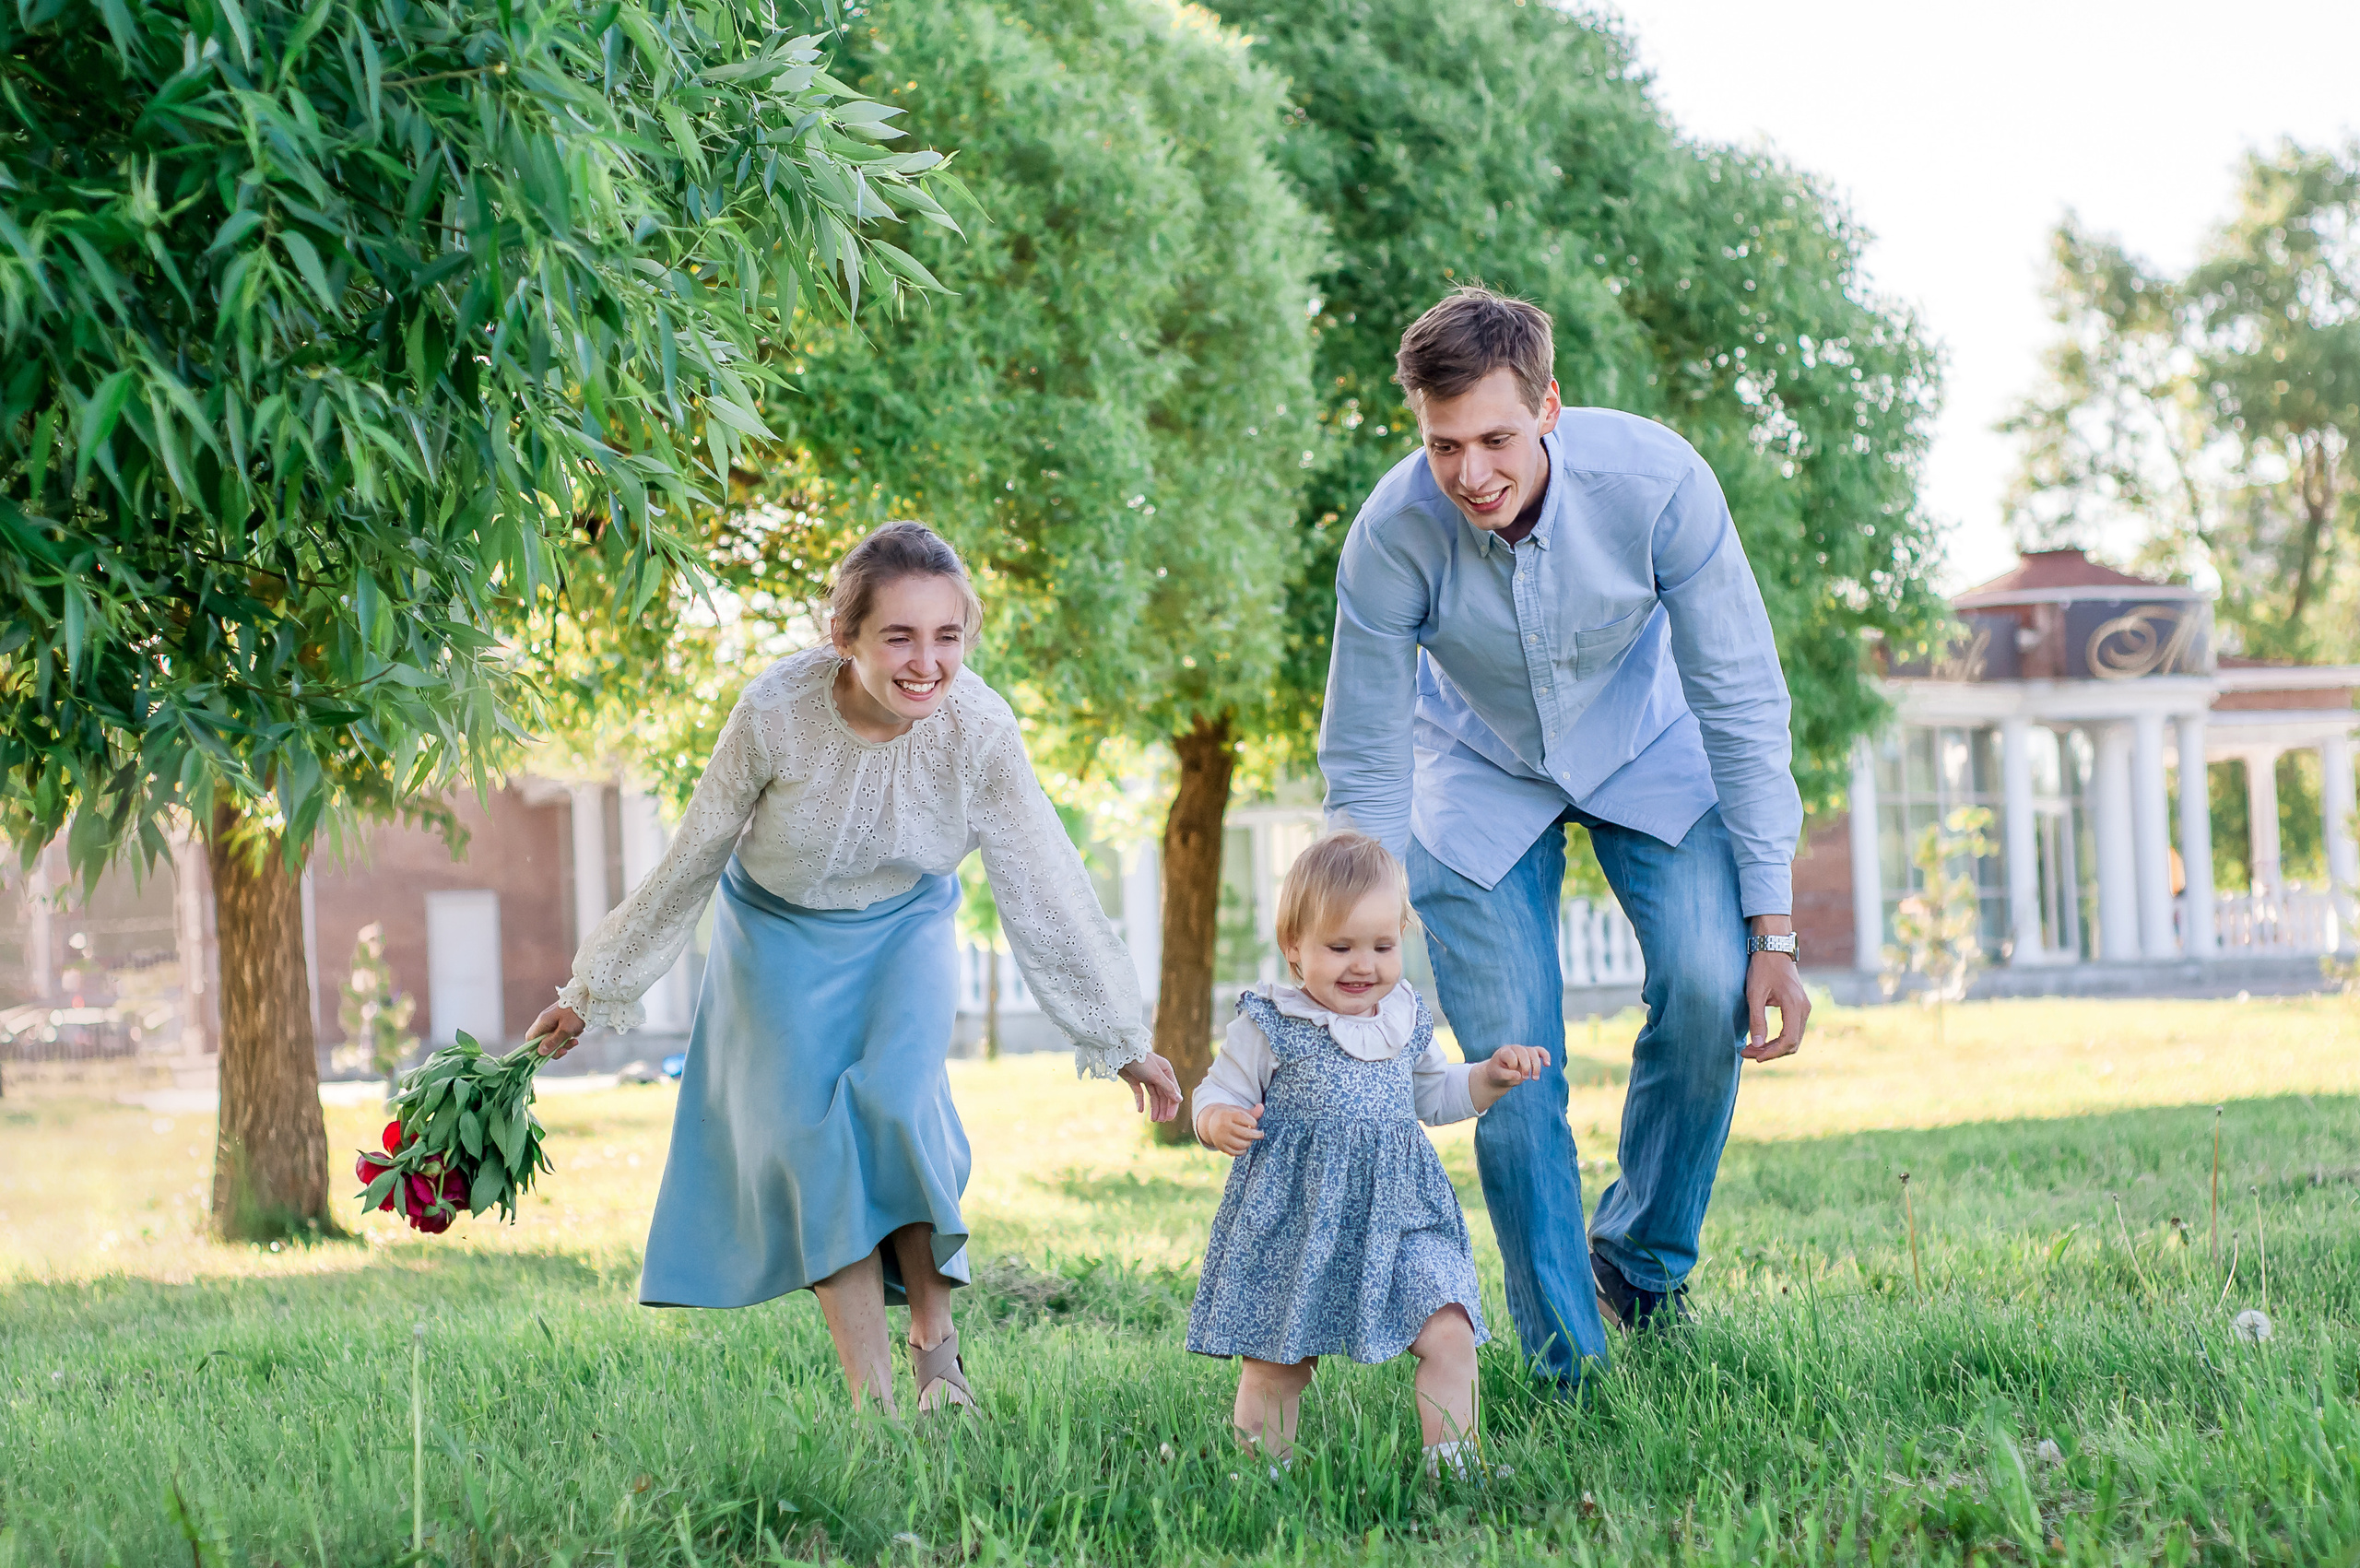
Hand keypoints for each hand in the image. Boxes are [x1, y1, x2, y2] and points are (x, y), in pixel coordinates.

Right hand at [527, 1004, 586, 1059]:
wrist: (588, 998)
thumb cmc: (575, 1012)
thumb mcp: (565, 1029)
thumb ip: (553, 1041)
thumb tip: (540, 1052)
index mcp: (542, 1023)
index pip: (530, 1040)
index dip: (536, 1050)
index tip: (546, 1055)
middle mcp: (545, 1023)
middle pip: (544, 1043)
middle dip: (555, 1048)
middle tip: (566, 1050)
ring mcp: (553, 1022)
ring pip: (555, 1040)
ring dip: (565, 1043)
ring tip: (575, 1041)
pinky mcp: (562, 1022)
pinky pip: (563, 1035)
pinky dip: (569, 1036)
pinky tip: (578, 1032)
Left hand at [1118, 1053, 1182, 1121]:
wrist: (1120, 1054)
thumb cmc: (1141, 1061)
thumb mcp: (1156, 1076)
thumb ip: (1168, 1088)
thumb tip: (1180, 1099)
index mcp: (1166, 1071)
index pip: (1173, 1091)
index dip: (1172, 1105)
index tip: (1170, 1117)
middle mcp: (1158, 1075)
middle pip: (1163, 1095)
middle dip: (1163, 1108)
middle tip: (1161, 1121)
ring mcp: (1146, 1077)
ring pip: (1153, 1096)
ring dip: (1154, 1107)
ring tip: (1153, 1119)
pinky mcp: (1135, 1080)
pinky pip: (1140, 1093)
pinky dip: (1140, 1101)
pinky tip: (1140, 1110)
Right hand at [1197, 1103, 1263, 1155]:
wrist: (1210, 1123)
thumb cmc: (1229, 1116)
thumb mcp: (1238, 1111)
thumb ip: (1251, 1111)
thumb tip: (1262, 1107)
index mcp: (1227, 1115)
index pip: (1245, 1119)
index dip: (1253, 1123)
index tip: (1254, 1123)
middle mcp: (1223, 1126)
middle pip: (1245, 1133)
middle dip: (1256, 1134)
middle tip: (1260, 1134)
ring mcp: (1221, 1138)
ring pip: (1241, 1144)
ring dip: (1249, 1143)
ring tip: (1250, 1140)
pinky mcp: (1221, 1147)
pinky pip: (1235, 1152)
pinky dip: (1242, 1151)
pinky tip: (1244, 1146)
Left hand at [1471, 1044, 1549, 1111]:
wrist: (1500, 1072)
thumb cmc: (1497, 1073)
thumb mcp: (1497, 1075)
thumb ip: (1506, 1075)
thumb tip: (1519, 1076)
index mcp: (1504, 1051)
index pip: (1512, 1056)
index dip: (1512, 1067)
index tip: (1508, 1073)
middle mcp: (1514, 1048)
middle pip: (1524, 1053)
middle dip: (1526, 1067)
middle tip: (1525, 1078)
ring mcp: (1523, 1049)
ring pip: (1534, 1053)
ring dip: (1536, 1066)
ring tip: (1535, 1079)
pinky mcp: (1530, 1053)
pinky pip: (1540, 1051)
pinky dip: (1545, 1056)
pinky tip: (1547, 1064)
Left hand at [1742, 919, 1808, 1061]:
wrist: (1774, 949)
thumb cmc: (1763, 968)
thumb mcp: (1754, 993)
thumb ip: (1757, 1020)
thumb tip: (1756, 1044)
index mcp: (1794, 1005)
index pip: (1789, 1040)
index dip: (1772, 1053)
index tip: (1755, 1057)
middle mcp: (1804, 1008)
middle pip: (1793, 1043)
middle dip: (1771, 1052)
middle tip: (1747, 1054)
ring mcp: (1804, 1008)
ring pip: (1794, 1039)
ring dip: (1774, 1047)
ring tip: (1752, 1049)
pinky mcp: (1800, 1007)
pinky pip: (1792, 1030)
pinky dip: (1779, 1039)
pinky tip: (1762, 1040)